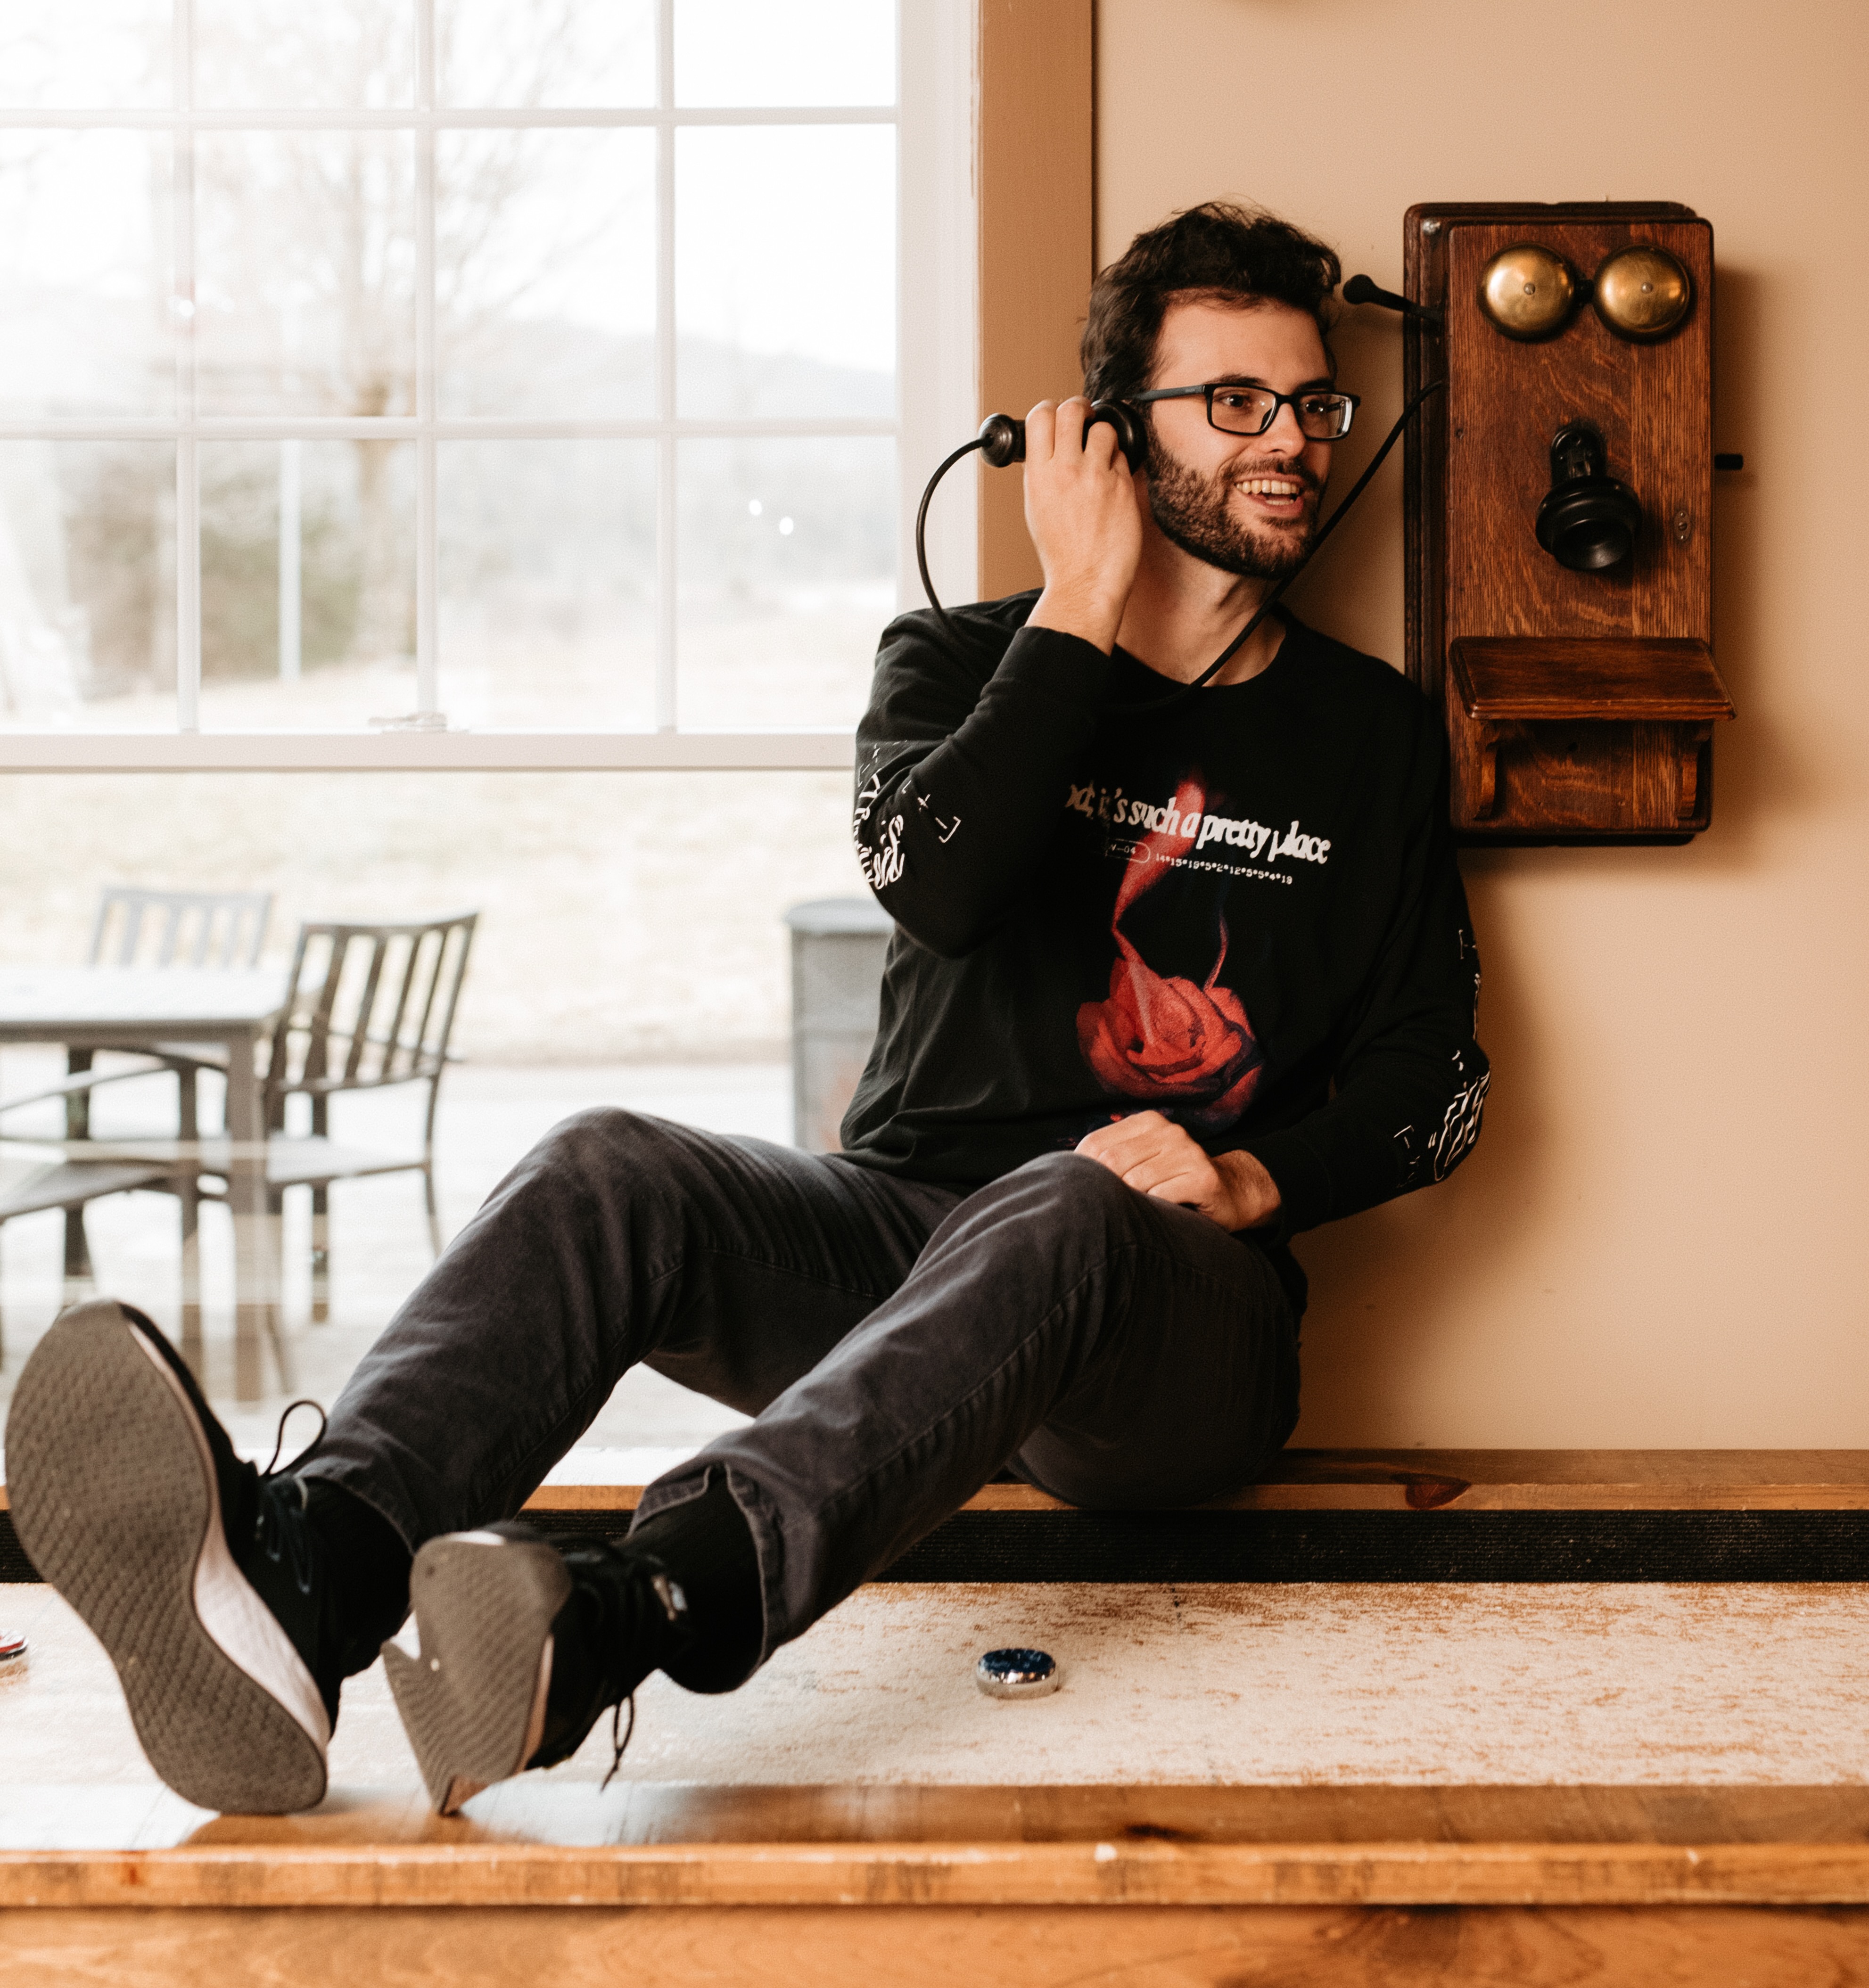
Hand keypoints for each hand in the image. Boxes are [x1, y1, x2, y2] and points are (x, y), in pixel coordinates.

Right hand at [1022, 397, 1143, 652]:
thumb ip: (1042, 472)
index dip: (1050, 409)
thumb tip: (1052, 446)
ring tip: (1101, 457)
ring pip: (1104, 429)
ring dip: (1103, 437)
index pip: (1040, 415)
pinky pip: (1122, 457)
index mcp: (1038, 475)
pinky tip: (1112, 484)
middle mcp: (1066, 470)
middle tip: (1084, 418)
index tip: (1057, 415)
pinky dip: (1118, 464)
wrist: (1084, 582)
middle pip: (1072, 409)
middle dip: (1079, 409)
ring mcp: (1096, 477)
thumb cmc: (1061, 552)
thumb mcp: (1036, 507)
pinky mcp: (1122, 487)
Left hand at [1075, 1111, 1281, 1231]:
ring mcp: (1188, 1151)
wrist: (1234, 1193)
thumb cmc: (1177, 1183)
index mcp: (1148, 1123)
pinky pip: (1162, 1197)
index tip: (1084, 1194)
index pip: (1096, 1144)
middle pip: (1112, 1163)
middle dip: (1106, 1190)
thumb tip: (1068, 1175)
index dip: (1083, 1172)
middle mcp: (1168, 1131)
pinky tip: (1161, 1216)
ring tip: (1140, 1214)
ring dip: (1132, 1204)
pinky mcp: (1203, 1177)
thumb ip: (1113, 1161)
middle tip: (1108, 1211)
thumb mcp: (1145, 1163)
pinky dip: (1155, 1211)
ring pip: (1135, 1182)